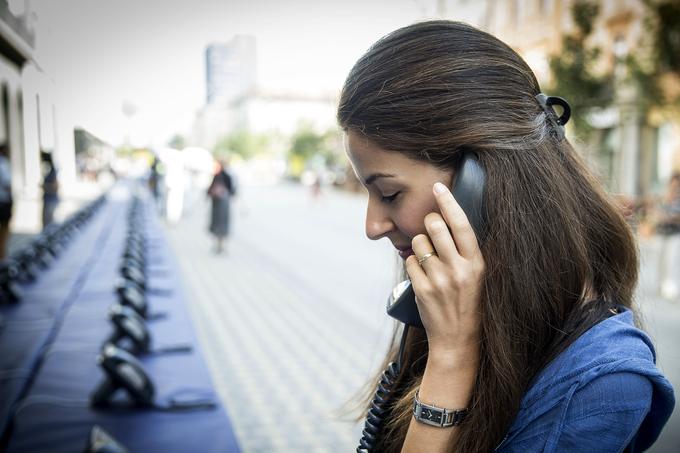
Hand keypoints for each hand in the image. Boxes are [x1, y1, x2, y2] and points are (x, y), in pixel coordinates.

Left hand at [405, 182, 484, 363]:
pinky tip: (423, 274)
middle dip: (429, 222)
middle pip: (435, 227)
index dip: (449, 203)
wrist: (458, 340)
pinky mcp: (422, 290)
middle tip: (431, 229)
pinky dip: (413, 263)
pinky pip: (410, 261)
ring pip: (418, 242)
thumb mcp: (478, 276)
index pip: (462, 225)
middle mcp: (459, 270)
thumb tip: (446, 220)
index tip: (438, 187)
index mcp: (477, 263)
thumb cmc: (469, 303)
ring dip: (419, 245)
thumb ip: (465, 252)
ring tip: (429, 259)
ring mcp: (439, 280)